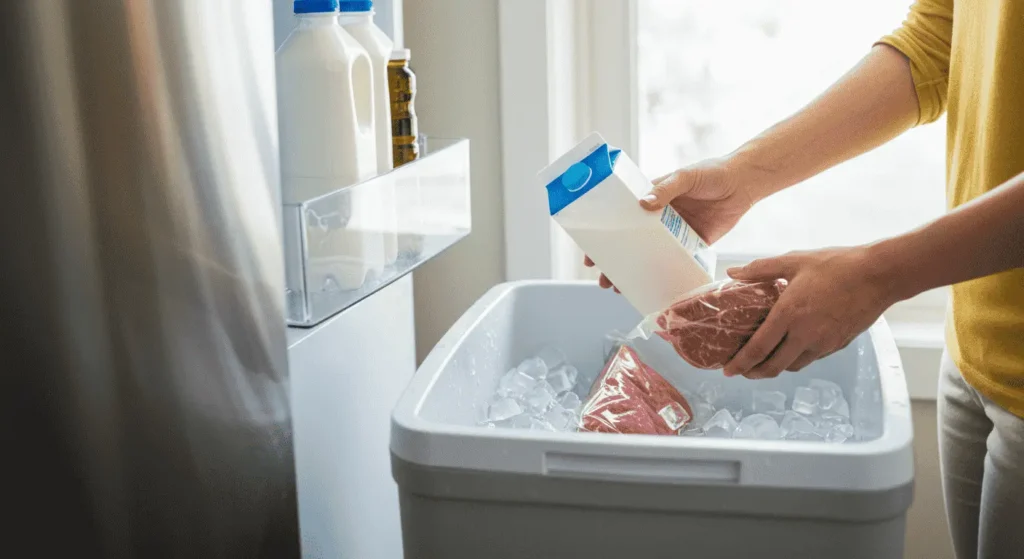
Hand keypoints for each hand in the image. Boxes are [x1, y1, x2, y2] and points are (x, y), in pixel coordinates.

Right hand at [585, 158, 759, 288]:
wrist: (745, 182)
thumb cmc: (712, 172)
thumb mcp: (685, 176)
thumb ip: (666, 189)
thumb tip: (643, 204)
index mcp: (651, 197)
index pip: (619, 217)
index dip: (603, 234)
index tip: (590, 252)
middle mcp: (658, 217)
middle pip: (630, 242)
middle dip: (614, 261)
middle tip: (603, 279)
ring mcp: (674, 232)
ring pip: (649, 255)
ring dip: (635, 271)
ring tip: (621, 288)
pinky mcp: (693, 244)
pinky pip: (674, 262)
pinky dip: (663, 275)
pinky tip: (653, 287)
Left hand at [722, 246, 898, 378]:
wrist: (879, 275)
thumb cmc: (837, 265)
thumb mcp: (794, 261)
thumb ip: (760, 269)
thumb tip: (733, 272)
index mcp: (789, 315)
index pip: (758, 349)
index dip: (740, 363)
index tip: (727, 370)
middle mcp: (805, 335)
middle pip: (774, 366)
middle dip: (754, 373)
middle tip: (742, 371)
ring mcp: (823, 343)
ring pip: (793, 365)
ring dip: (776, 368)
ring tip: (764, 361)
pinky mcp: (838, 345)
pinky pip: (811, 358)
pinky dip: (796, 359)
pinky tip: (792, 349)